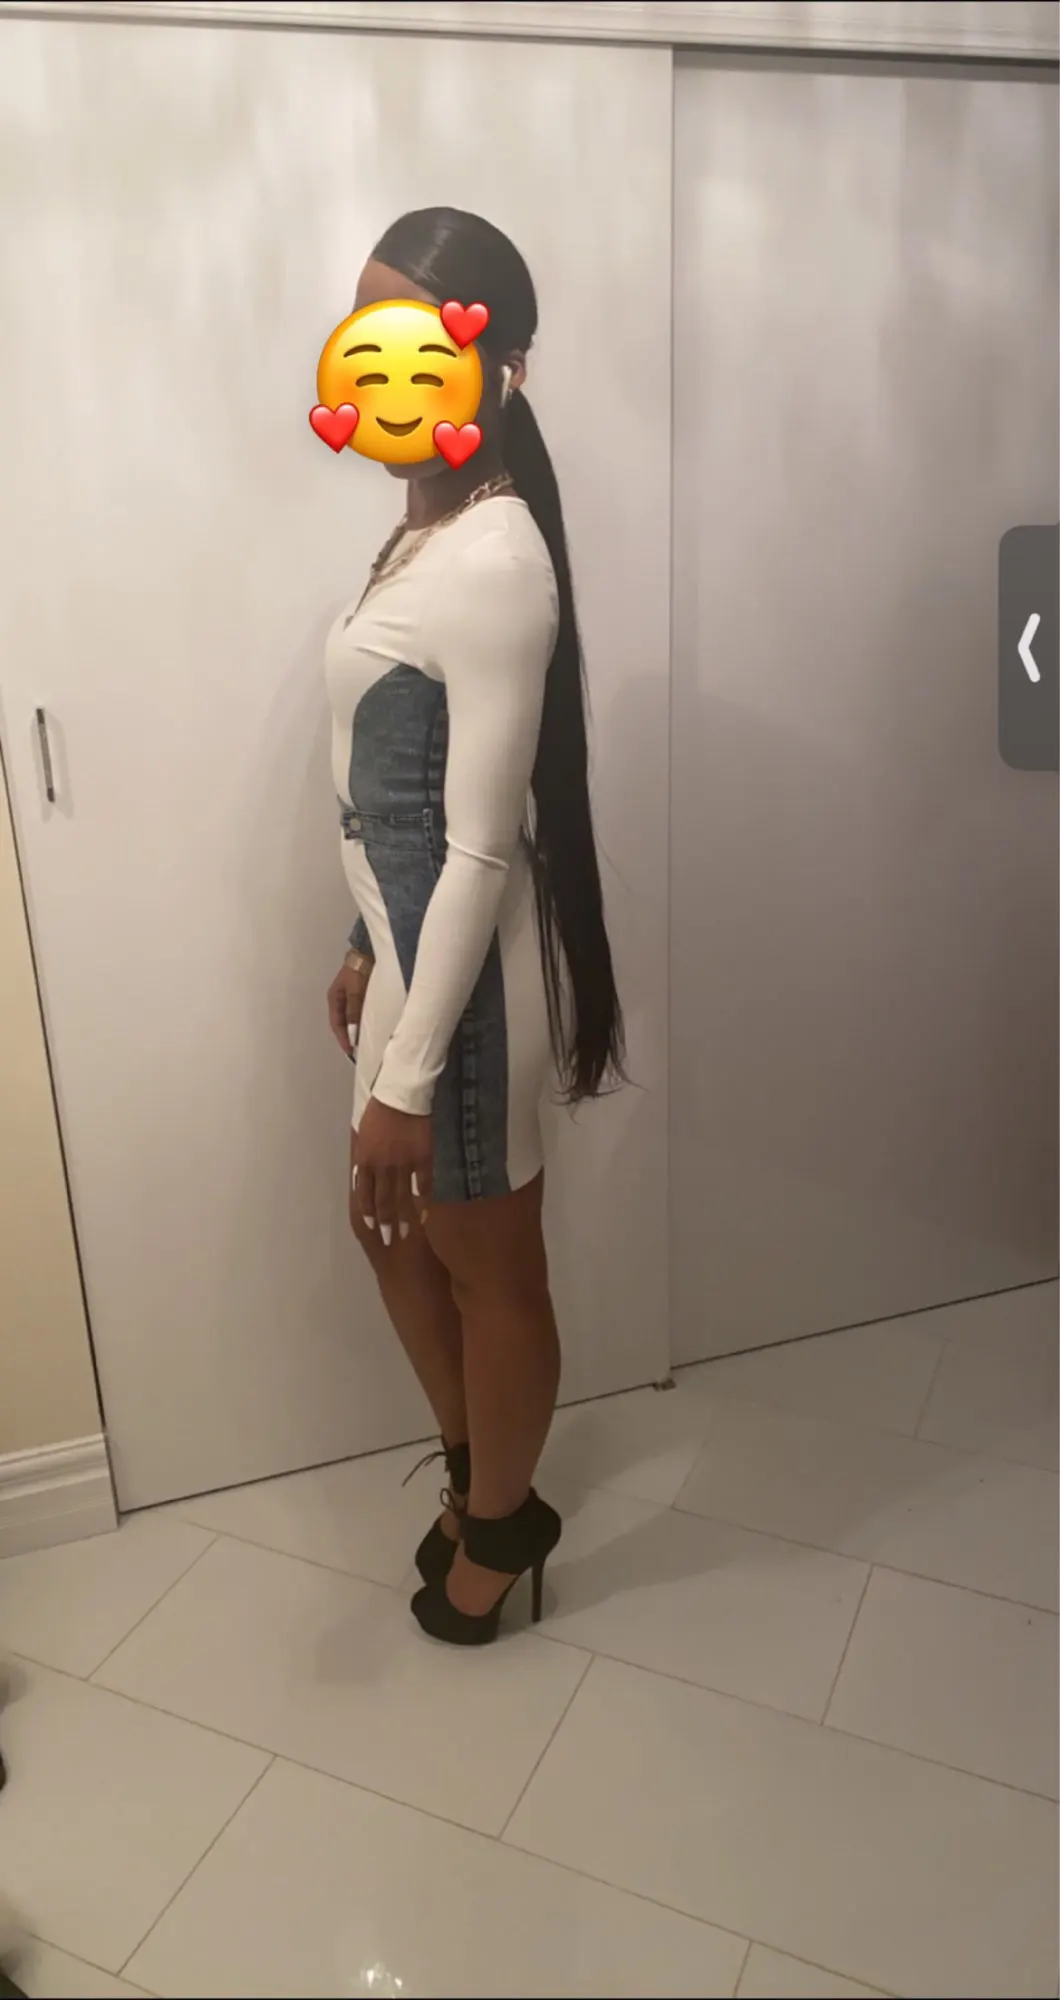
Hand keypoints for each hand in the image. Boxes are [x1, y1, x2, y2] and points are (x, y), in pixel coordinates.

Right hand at [327, 959, 371, 1060]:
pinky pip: (358, 1012)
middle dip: (348, 1037)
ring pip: (350, 1018)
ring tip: (362, 1044)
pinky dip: (361, 1022)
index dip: (343, 1039)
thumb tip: (352, 1032)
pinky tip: (368, 1028)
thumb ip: (353, 1011)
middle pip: (342, 1023)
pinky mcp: (359, 993)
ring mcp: (349, 996)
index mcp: (334, 998)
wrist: (368, 951)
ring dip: (355, 1030)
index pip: (336, 1024)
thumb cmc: (360, 971)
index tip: (350, 1052)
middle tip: (356, 1052)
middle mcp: (339, 999)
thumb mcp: (355, 992)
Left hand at [354, 1097, 432, 1246]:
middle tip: (389, 1240)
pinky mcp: (423, 1159)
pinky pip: (424, 1184)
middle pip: (384, 1199)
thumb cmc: (380, 1111)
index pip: (365, 1192)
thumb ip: (364, 1156)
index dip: (368, 1211)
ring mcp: (404, 1164)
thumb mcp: (363, 1134)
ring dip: (405, 1217)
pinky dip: (424, 1200)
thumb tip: (362, 1174)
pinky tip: (426, 1213)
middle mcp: (383, 1166)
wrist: (402, 1095)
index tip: (371, 1227)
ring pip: (403, 1196)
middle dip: (386, 1222)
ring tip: (407, 1233)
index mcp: (366, 1159)